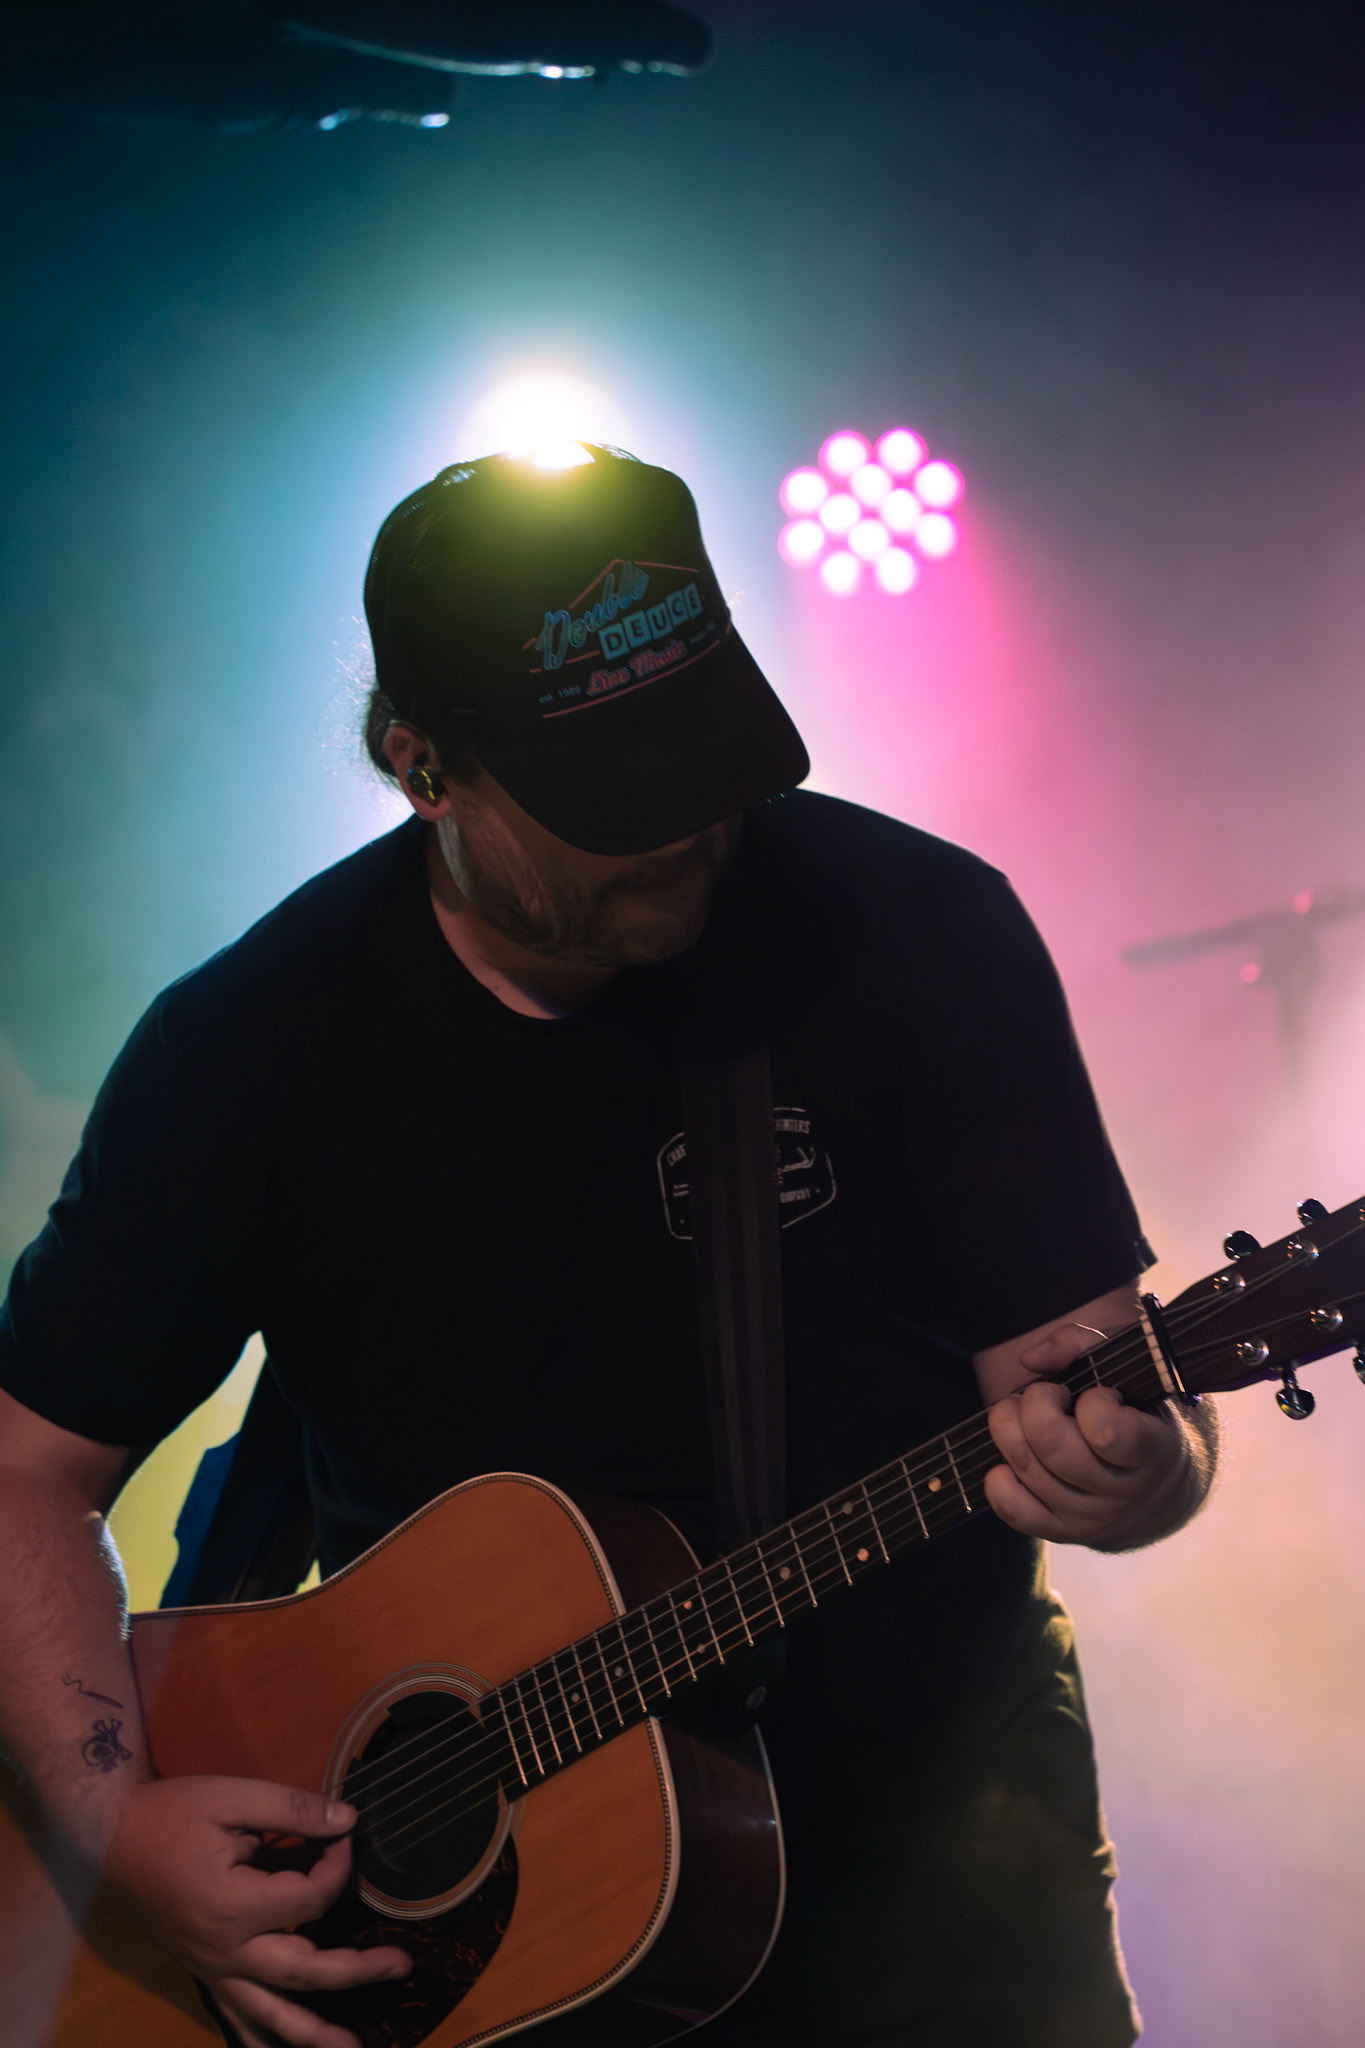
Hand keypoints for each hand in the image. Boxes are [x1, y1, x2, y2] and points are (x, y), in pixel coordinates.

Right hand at [105, 1775, 409, 2047]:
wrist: (111, 1838)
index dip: (338, 1866)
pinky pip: (234, 2017)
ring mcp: (212, 1969)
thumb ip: (293, 1810)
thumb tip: (349, 1821)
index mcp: (234, 1905)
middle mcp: (225, 1950)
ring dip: (313, 2035)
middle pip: (304, 1969)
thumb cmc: (173, 1814)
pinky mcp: (203, 1972)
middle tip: (401, 1964)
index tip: (345, 1835)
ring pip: (269, 2014)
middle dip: (356, 1971)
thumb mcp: (233, 1796)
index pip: (310, 1899)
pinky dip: (260, 2038)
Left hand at [983, 1319, 1196, 1549]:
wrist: (1166, 1490)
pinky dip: (999, 1480)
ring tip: (1026, 1415)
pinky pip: (1014, 1511)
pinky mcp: (1063, 1533)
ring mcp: (1092, 1519)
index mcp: (1154, 1451)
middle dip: (1035, 1402)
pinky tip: (1011, 1458)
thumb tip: (1030, 1359)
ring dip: (1010, 1428)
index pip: (1106, 1432)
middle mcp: (1124, 1493)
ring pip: (1027, 1470)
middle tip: (1047, 1393)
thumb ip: (1082, 1343)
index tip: (1100, 1394)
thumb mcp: (1131, 1367)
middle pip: (1052, 1446)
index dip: (1093, 1401)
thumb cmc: (1141, 1412)